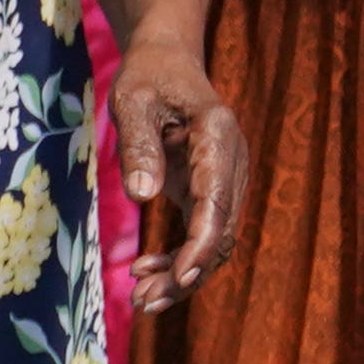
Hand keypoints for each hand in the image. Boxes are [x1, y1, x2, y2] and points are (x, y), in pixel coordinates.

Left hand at [108, 40, 251, 312]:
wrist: (168, 61)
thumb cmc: (147, 75)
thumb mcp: (131, 100)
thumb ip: (138, 145)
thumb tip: (142, 196)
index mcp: (218, 136)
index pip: (217, 201)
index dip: (201, 244)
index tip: (180, 277)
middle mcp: (232, 163)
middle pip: (220, 231)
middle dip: (186, 272)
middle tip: (142, 301)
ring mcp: (226, 179)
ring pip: (215, 241)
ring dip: (182, 274)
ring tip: (141, 300)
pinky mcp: (211, 191)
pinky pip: (203, 234)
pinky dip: (179, 258)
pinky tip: (146, 271)